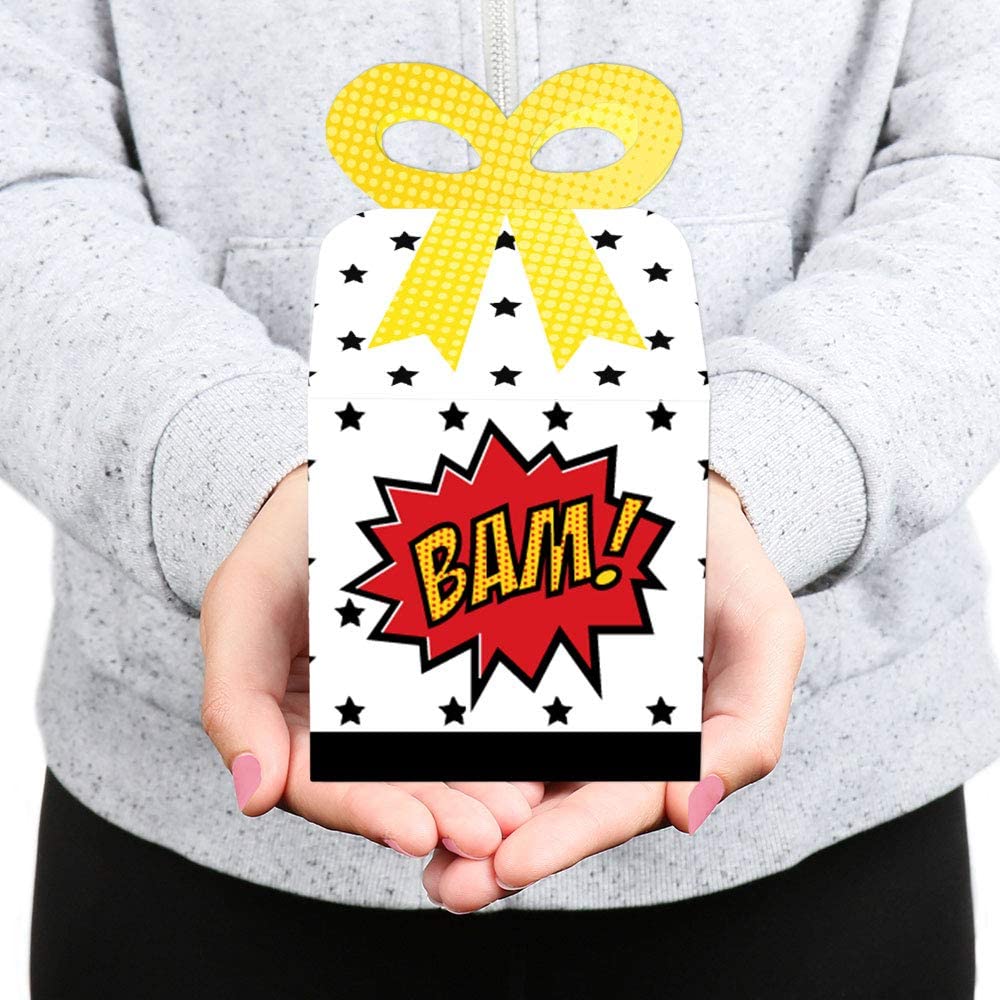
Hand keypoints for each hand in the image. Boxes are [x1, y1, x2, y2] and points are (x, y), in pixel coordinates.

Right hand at [199, 463, 537, 858]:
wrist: (336, 492)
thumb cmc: (281, 548)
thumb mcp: (242, 609)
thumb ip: (234, 702)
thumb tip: (253, 798)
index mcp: (287, 730)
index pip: (323, 786)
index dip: (368, 812)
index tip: (419, 832)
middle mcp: (341, 733)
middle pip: (387, 788)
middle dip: (438, 813)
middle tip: (491, 830)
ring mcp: (390, 710)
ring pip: (432, 765)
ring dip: (473, 793)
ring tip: (518, 809)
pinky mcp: (436, 684)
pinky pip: (465, 720)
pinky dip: (493, 747)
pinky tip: (530, 763)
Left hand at [423, 471, 805, 911]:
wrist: (663, 494)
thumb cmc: (721, 567)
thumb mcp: (764, 636)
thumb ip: (748, 726)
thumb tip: (693, 811)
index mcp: (661, 748)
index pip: (616, 804)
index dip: (570, 837)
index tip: (513, 862)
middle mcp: (603, 740)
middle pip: (548, 806)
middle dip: (497, 851)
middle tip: (448, 887)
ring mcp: (553, 703)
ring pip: (502, 771)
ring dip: (459, 814)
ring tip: (412, 843)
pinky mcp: (510, 661)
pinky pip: (471, 706)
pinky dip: (440, 743)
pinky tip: (401, 764)